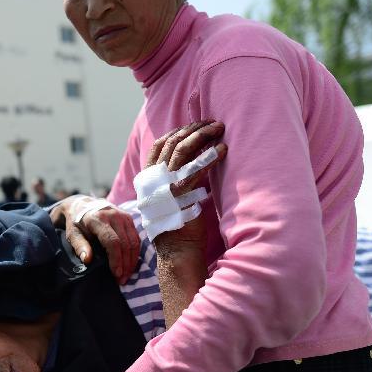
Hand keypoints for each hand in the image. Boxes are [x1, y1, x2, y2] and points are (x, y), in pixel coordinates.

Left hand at [49, 196, 139, 283]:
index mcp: (98, 218)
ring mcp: (123, 215)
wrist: (83, 204)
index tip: (116, 274)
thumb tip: (87, 260)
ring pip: (134, 241)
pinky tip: (130, 264)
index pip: (112, 242)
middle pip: (126, 243)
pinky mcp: (129, 218)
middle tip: (122, 280)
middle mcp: (113, 215)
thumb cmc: (76, 222)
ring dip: (132, 260)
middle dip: (125, 264)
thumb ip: (79, 245)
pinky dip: (135, 253)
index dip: (116, 259)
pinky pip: (136, 238)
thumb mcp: (72, 233)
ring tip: (126, 275)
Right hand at [143, 121, 227, 254]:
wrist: (176, 248)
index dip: (177, 131)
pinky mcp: (180, 193)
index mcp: (148, 177)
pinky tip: (223, 149)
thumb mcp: (168, 196)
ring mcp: (165, 184)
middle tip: (213, 123)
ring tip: (219, 129)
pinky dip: (211, 156)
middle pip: (172, 142)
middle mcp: (154, 178)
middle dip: (194, 128)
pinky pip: (196, 168)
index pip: (159, 145)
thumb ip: (173, 177)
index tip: (195, 125)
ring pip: (183, 149)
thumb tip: (191, 158)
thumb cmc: (177, 222)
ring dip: (203, 135)